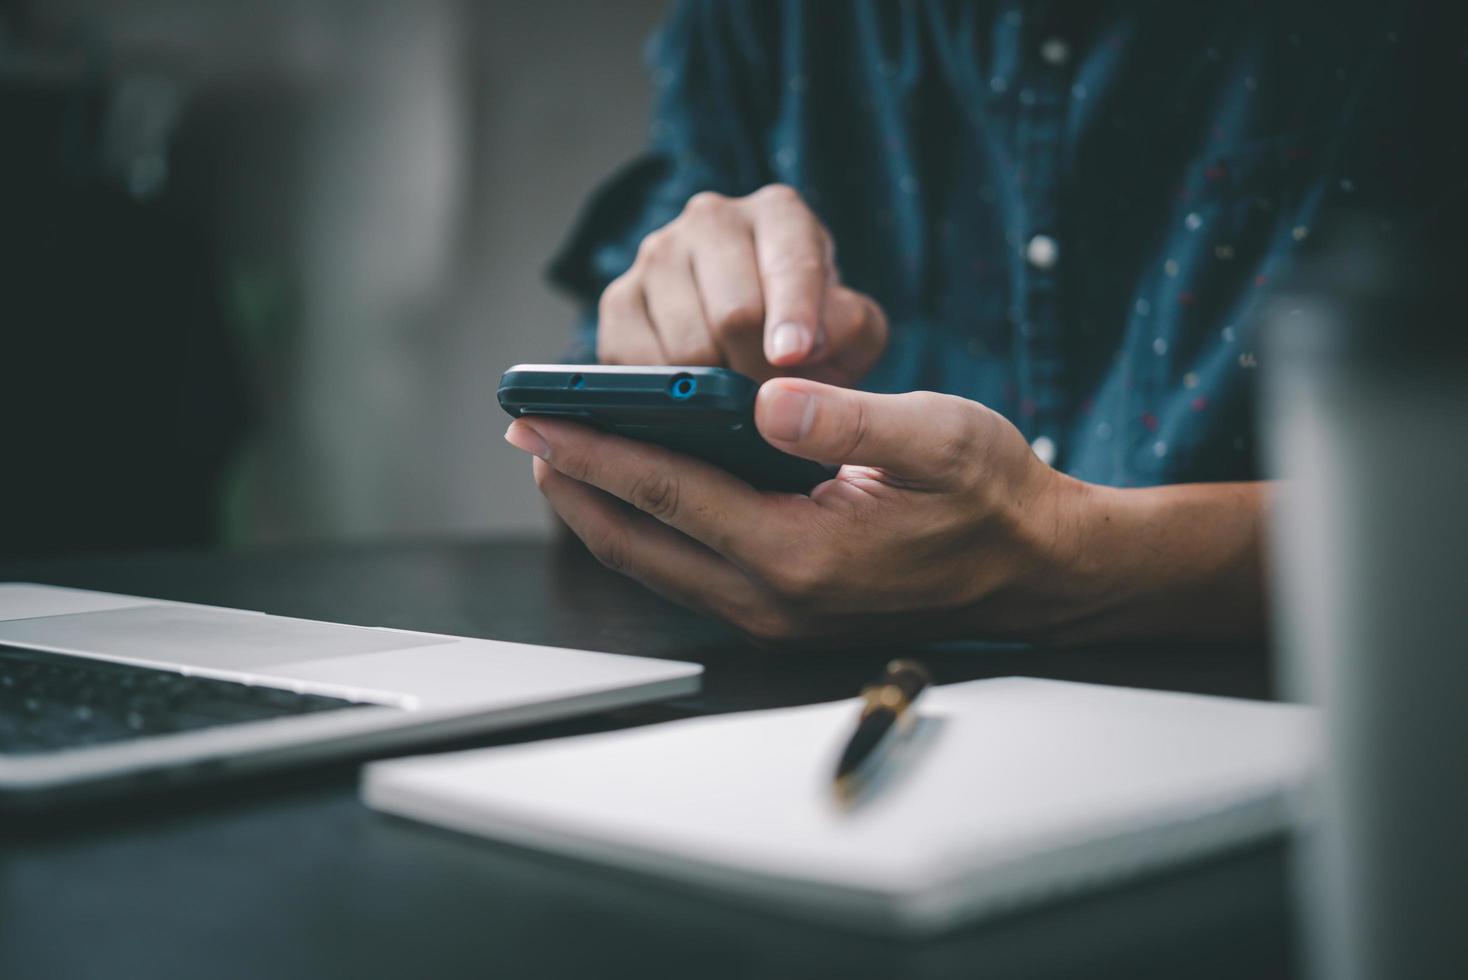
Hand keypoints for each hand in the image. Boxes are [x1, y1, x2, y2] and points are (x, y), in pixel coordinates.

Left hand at [504, 378, 1085, 645]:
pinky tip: (636, 489)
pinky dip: (646, 527)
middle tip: (527, 432)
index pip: (670, 491)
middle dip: (574, 485)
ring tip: (562, 458)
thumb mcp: (938, 436)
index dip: (596, 450)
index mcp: (803, 553)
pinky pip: (688, 571)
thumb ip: (847, 417)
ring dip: (601, 511)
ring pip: (656, 563)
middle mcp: (775, 597)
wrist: (1036, 571)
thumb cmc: (995, 499)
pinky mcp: (783, 610)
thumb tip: (765, 397)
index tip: (539, 417)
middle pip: (639, 541)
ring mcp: (776, 614)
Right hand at [597, 185, 887, 385]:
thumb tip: (801, 348)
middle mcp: (712, 219)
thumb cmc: (814, 331)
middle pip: (733, 312)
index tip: (792, 356)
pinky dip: (670, 393)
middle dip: (759, 370)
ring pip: (686, 345)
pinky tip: (694, 394)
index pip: (789, 263)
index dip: (793, 314)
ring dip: (717, 389)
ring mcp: (658, 255)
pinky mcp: (618, 300)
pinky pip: (638, 364)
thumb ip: (848, 328)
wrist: (759, 338)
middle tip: (774, 403)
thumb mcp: (853, 328)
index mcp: (779, 213)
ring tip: (738, 397)